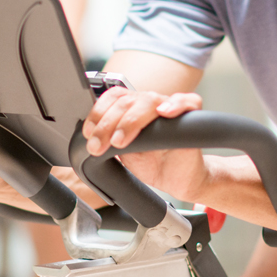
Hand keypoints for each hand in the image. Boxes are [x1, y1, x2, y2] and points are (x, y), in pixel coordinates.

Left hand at [82, 87, 209, 201]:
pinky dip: (177, 103)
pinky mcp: (190, 117)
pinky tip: (164, 112)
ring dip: (131, 120)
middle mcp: (150, 104)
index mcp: (132, 109)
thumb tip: (85, 140)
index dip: (98, 112)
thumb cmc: (152, 163)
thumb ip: (107, 140)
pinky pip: (189, 101)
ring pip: (150, 100)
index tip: (89, 133)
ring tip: (120, 140)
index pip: (113, 98)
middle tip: (98, 145)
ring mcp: (170, 108)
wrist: (177, 179)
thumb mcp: (122, 153)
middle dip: (107, 124)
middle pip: (127, 100)